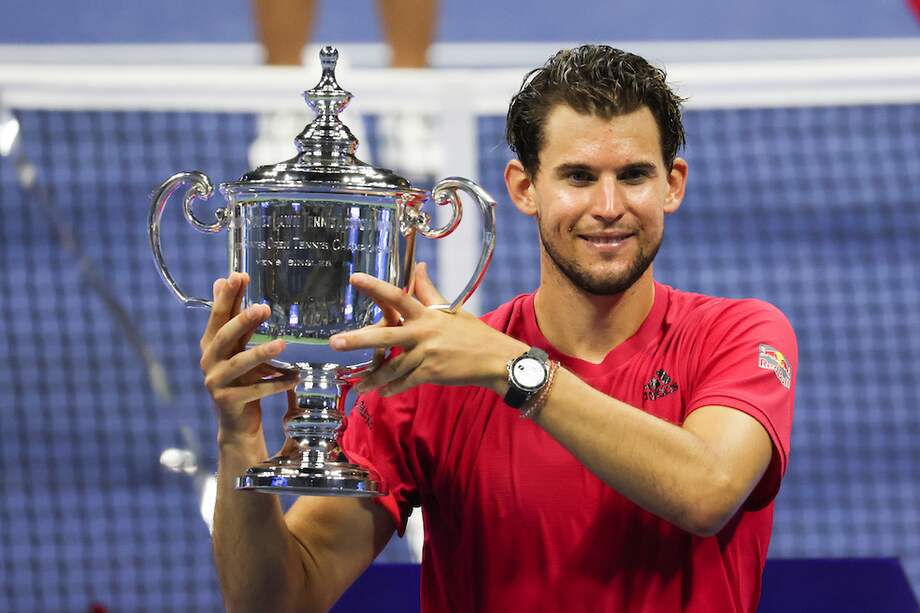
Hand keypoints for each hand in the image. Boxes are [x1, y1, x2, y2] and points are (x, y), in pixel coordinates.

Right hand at [198, 272, 299, 438]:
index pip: (218, 316)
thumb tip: (223, 278)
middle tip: (263, 307)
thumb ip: (232, 317)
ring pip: (239, 364)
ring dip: (261, 353)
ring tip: (282, 344)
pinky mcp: (228, 402)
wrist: (237, 422)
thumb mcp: (236, 347)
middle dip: (242, 320)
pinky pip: (255, 391)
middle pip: (224, 337)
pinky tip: (294, 378)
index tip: (238, 275)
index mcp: (211, 344)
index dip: (226, 296)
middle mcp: (209, 361)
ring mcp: (216, 383)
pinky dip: (275, 384)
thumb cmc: (241, 379)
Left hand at [329, 263, 526, 396]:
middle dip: (358, 340)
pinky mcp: (431, 373)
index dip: (375, 287)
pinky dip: (393, 388)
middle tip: (335, 343)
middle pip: (385, 336)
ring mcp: (427, 354)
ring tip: (358, 384)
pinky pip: (405, 382)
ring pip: (392, 367)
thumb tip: (418, 266)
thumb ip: (429, 291)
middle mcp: (424, 333)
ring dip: (373, 378)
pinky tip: (382, 392)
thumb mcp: (451, 310)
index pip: (398, 297)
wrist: (494, 359)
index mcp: (427, 314)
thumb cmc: (472, 334)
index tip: (354, 278)